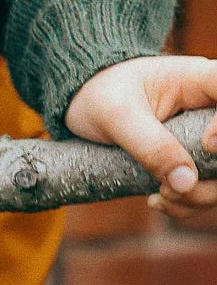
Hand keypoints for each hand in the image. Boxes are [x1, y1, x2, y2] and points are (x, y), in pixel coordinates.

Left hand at [65, 55, 216, 221]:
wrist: (80, 102)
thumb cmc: (98, 92)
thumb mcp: (116, 115)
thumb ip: (150, 145)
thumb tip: (187, 183)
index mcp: (198, 80)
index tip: (206, 145)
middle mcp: (210, 109)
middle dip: (212, 179)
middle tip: (173, 187)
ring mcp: (208, 137)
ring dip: (200, 196)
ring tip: (161, 195)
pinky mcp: (194, 160)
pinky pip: (208, 189)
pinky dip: (188, 204)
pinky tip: (157, 199)